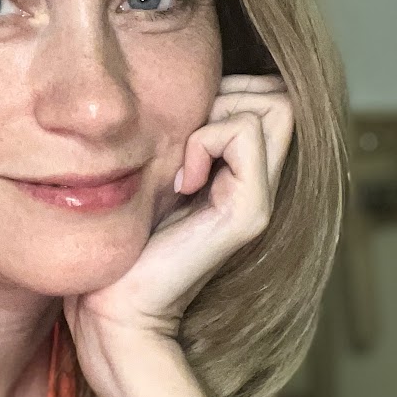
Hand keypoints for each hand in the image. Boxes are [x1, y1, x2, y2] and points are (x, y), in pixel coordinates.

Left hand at [64, 74, 293, 369]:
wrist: (117, 308)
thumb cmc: (125, 242)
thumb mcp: (155, 175)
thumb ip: (181, 143)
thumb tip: (185, 94)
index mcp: (240, 174)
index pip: (270, 95)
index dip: (230, 89)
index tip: (186, 126)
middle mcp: (261, 183)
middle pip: (279, 95)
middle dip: (228, 93)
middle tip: (188, 139)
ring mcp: (260, 198)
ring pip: (273, 105)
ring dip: (216, 116)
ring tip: (185, 164)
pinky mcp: (249, 212)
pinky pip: (244, 134)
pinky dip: (205, 141)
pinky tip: (182, 182)